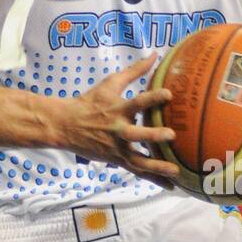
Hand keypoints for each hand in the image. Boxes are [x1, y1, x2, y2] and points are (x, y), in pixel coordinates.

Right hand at [60, 54, 179, 187]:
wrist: (65, 125)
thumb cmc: (90, 102)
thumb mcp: (110, 83)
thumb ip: (135, 70)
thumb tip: (155, 54)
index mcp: (118, 109)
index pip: (137, 102)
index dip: (152, 97)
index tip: (169, 94)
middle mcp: (119, 130)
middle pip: (137, 135)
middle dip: (153, 135)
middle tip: (171, 135)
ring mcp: (118, 148)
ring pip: (138, 160)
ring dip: (157, 166)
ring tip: (175, 170)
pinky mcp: (117, 160)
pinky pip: (138, 171)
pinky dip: (154, 180)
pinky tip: (171, 187)